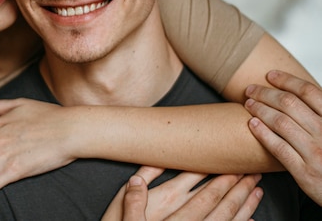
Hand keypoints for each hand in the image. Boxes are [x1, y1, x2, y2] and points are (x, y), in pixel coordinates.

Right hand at [103, 167, 262, 220]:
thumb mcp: (122, 215)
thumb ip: (132, 198)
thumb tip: (136, 178)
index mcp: (171, 209)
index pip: (201, 190)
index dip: (220, 177)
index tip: (234, 164)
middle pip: (220, 203)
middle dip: (238, 187)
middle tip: (253, 172)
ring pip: (227, 220)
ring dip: (245, 205)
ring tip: (257, 192)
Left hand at [245, 70, 321, 204]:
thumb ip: (320, 114)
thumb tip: (302, 94)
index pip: (309, 92)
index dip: (287, 81)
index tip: (271, 75)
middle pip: (290, 104)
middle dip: (266, 93)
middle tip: (251, 89)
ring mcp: (315, 153)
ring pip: (281, 122)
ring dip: (260, 109)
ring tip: (249, 104)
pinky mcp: (304, 171)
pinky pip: (278, 147)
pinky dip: (263, 133)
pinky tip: (253, 124)